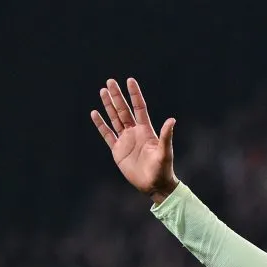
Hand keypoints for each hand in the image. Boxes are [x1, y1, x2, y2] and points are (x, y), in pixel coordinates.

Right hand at [91, 78, 178, 202]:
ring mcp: (126, 140)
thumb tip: (172, 120)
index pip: (139, 108)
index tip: (130, 80)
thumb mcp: (165, 152)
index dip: (135, 95)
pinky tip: (95, 113)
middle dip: (117, 96)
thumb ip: (166, 136)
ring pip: (115, 119)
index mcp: (146, 131)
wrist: (154, 185)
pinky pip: (107, 134)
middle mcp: (135, 133)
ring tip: (102, 91)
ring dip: (108, 105)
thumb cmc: (163, 169)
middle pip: (124, 110)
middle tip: (110, 81)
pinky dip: (101, 124)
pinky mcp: (118, 150)